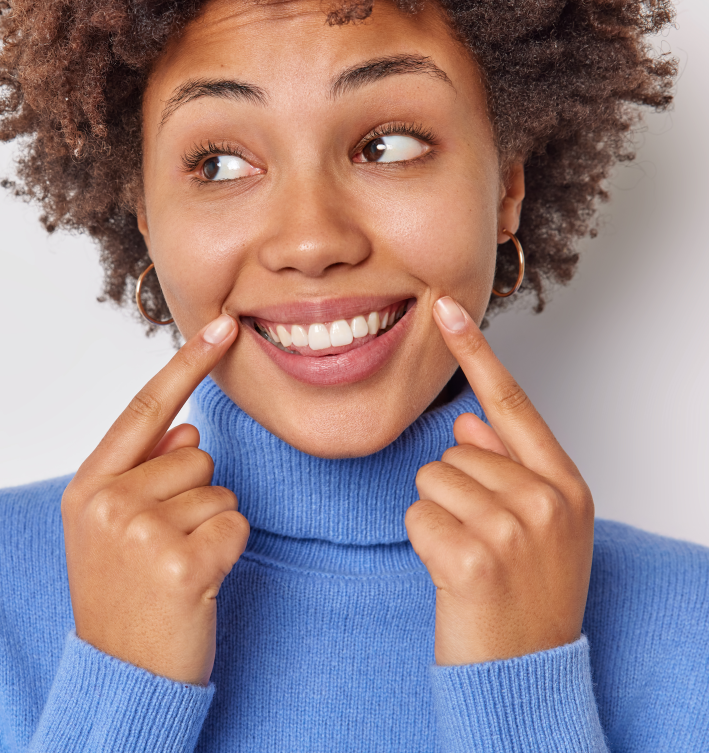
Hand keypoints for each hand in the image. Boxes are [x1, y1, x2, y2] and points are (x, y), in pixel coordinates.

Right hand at [61, 314, 248, 685]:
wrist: (120, 676)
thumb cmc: (122, 600)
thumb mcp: (110, 531)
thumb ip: (142, 474)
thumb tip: (189, 430)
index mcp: (86, 487)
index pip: (144, 410)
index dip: (185, 365)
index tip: (221, 325)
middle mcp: (108, 501)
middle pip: (195, 455)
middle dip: (195, 495)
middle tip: (165, 549)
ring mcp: (141, 531)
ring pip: (219, 489)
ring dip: (212, 527)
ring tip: (177, 567)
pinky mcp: (180, 563)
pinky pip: (235, 524)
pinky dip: (228, 551)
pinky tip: (198, 582)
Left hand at [406, 296, 594, 665]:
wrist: (525, 673)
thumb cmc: (524, 599)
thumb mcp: (535, 530)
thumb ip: (506, 470)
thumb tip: (467, 422)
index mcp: (565, 486)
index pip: (512, 405)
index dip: (476, 354)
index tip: (445, 308)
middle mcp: (547, 500)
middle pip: (453, 453)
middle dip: (451, 495)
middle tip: (480, 546)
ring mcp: (514, 528)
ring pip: (429, 481)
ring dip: (435, 520)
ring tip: (469, 560)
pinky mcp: (474, 556)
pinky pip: (416, 516)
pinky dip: (422, 544)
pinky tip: (453, 577)